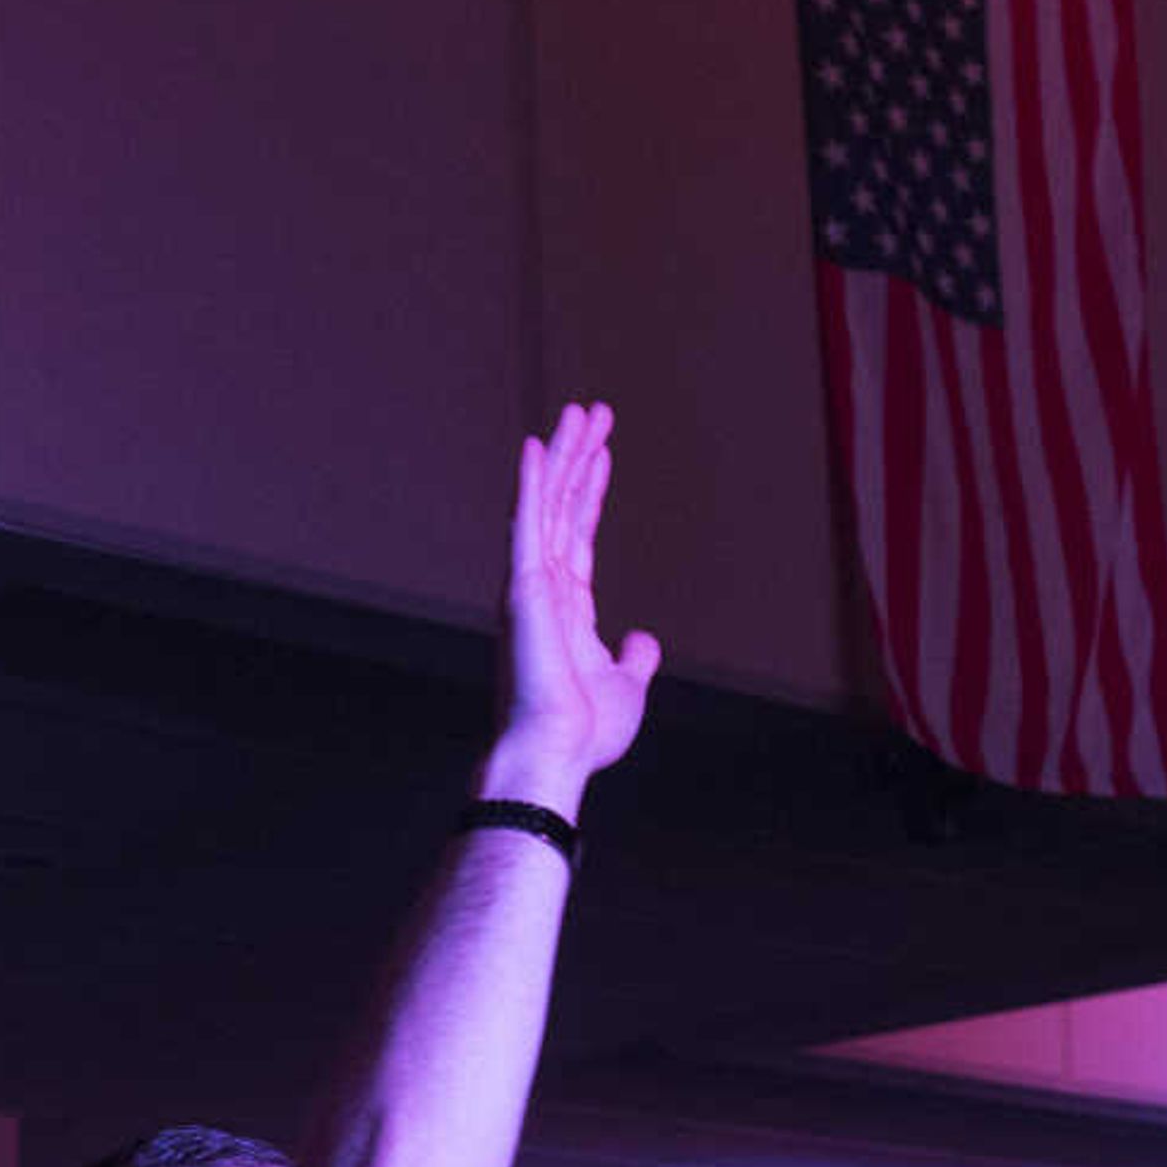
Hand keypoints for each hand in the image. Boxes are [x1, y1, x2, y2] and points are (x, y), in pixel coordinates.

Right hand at [490, 401, 662, 808]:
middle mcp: (543, 590)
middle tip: (593, 409)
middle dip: (579, 458)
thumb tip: (644, 639)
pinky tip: (537, 446)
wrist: (555, 757)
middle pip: (563, 508)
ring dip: (563, 456)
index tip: (603, 451)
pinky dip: (531, 484)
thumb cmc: (583, 733)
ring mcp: (530, 586)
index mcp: (566, 610)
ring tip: (580, 411)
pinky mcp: (522, 589)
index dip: (592, 491)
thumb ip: (635, 658)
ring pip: (548, 506)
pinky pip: (527, 526)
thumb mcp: (626, 686)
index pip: (580, 535)